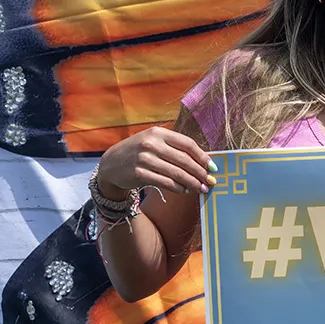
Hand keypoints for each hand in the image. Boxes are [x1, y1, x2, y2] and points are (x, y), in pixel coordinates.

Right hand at [96, 127, 215, 197]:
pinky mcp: (139, 174)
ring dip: (192, 183)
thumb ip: (175, 148)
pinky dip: (179, 188)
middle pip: (184, 160)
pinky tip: (186, 191)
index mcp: (158, 133)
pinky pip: (165, 183)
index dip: (203, 157)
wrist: (111, 164)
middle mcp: (151, 144)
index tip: (213, 167)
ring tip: (202, 189)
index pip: (187, 144)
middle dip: (200, 173)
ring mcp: (144, 159)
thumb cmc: (139, 152)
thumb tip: (203, 161)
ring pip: (176, 173)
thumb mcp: (154, 142)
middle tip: (211, 181)